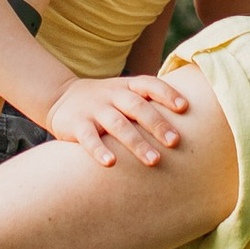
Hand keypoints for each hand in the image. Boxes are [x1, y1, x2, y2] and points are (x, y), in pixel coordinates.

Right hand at [43, 71, 191, 171]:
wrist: (60, 98)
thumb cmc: (105, 102)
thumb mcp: (124, 93)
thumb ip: (148, 102)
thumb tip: (189, 120)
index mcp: (127, 86)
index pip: (150, 84)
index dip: (167, 94)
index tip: (184, 107)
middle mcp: (112, 95)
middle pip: (138, 107)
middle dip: (157, 124)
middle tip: (175, 142)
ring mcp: (94, 110)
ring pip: (117, 124)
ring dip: (136, 143)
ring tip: (153, 161)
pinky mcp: (77, 125)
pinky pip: (89, 138)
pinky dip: (99, 150)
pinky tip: (110, 164)